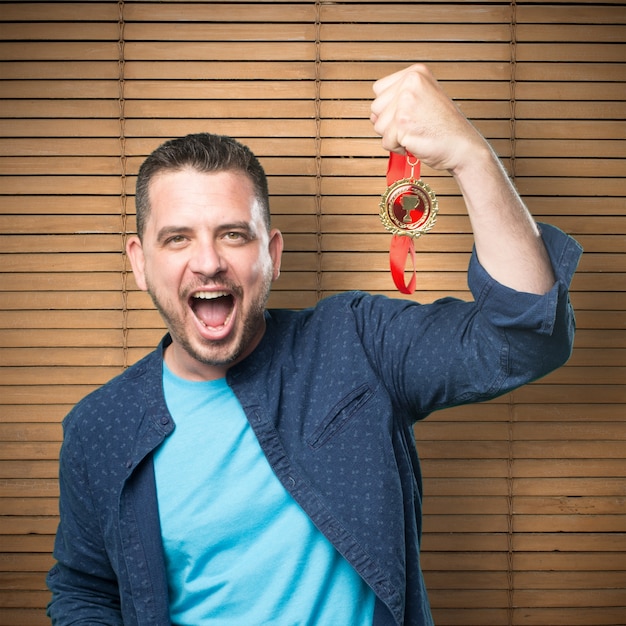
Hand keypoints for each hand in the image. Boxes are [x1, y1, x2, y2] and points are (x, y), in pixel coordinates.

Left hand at [370, 63, 487, 173]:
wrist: (462, 146)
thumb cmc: (444, 128)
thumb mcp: (423, 101)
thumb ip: (397, 101)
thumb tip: (373, 115)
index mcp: (415, 73)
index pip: (379, 89)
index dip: (390, 107)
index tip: (410, 113)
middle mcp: (410, 83)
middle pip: (376, 108)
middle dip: (390, 123)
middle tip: (414, 125)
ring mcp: (405, 102)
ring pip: (378, 125)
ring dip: (394, 136)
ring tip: (415, 133)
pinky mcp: (402, 123)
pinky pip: (386, 142)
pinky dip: (398, 148)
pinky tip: (415, 142)